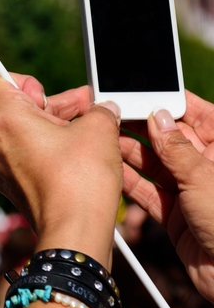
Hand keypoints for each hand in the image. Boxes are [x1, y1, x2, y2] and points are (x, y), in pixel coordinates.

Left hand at [0, 73, 121, 267]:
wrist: (75, 231)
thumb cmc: (81, 179)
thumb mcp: (99, 129)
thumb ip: (98, 109)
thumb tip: (103, 109)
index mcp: (4, 119)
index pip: (2, 82)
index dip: (30, 83)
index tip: (53, 96)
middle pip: (18, 109)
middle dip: (54, 107)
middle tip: (87, 109)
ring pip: (24, 135)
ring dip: (54, 131)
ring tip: (89, 134)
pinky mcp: (10, 186)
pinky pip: (25, 158)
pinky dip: (47, 154)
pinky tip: (77, 158)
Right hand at [120, 90, 213, 300]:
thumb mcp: (204, 179)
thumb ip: (178, 149)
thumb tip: (158, 116)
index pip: (198, 116)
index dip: (170, 104)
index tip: (142, 92)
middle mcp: (206, 168)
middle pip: (170, 138)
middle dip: (143, 126)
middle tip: (112, 114)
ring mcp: (190, 191)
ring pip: (155, 164)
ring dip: (131, 152)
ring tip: (104, 139)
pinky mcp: (175, 215)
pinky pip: (147, 191)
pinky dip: (128, 181)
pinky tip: (110, 169)